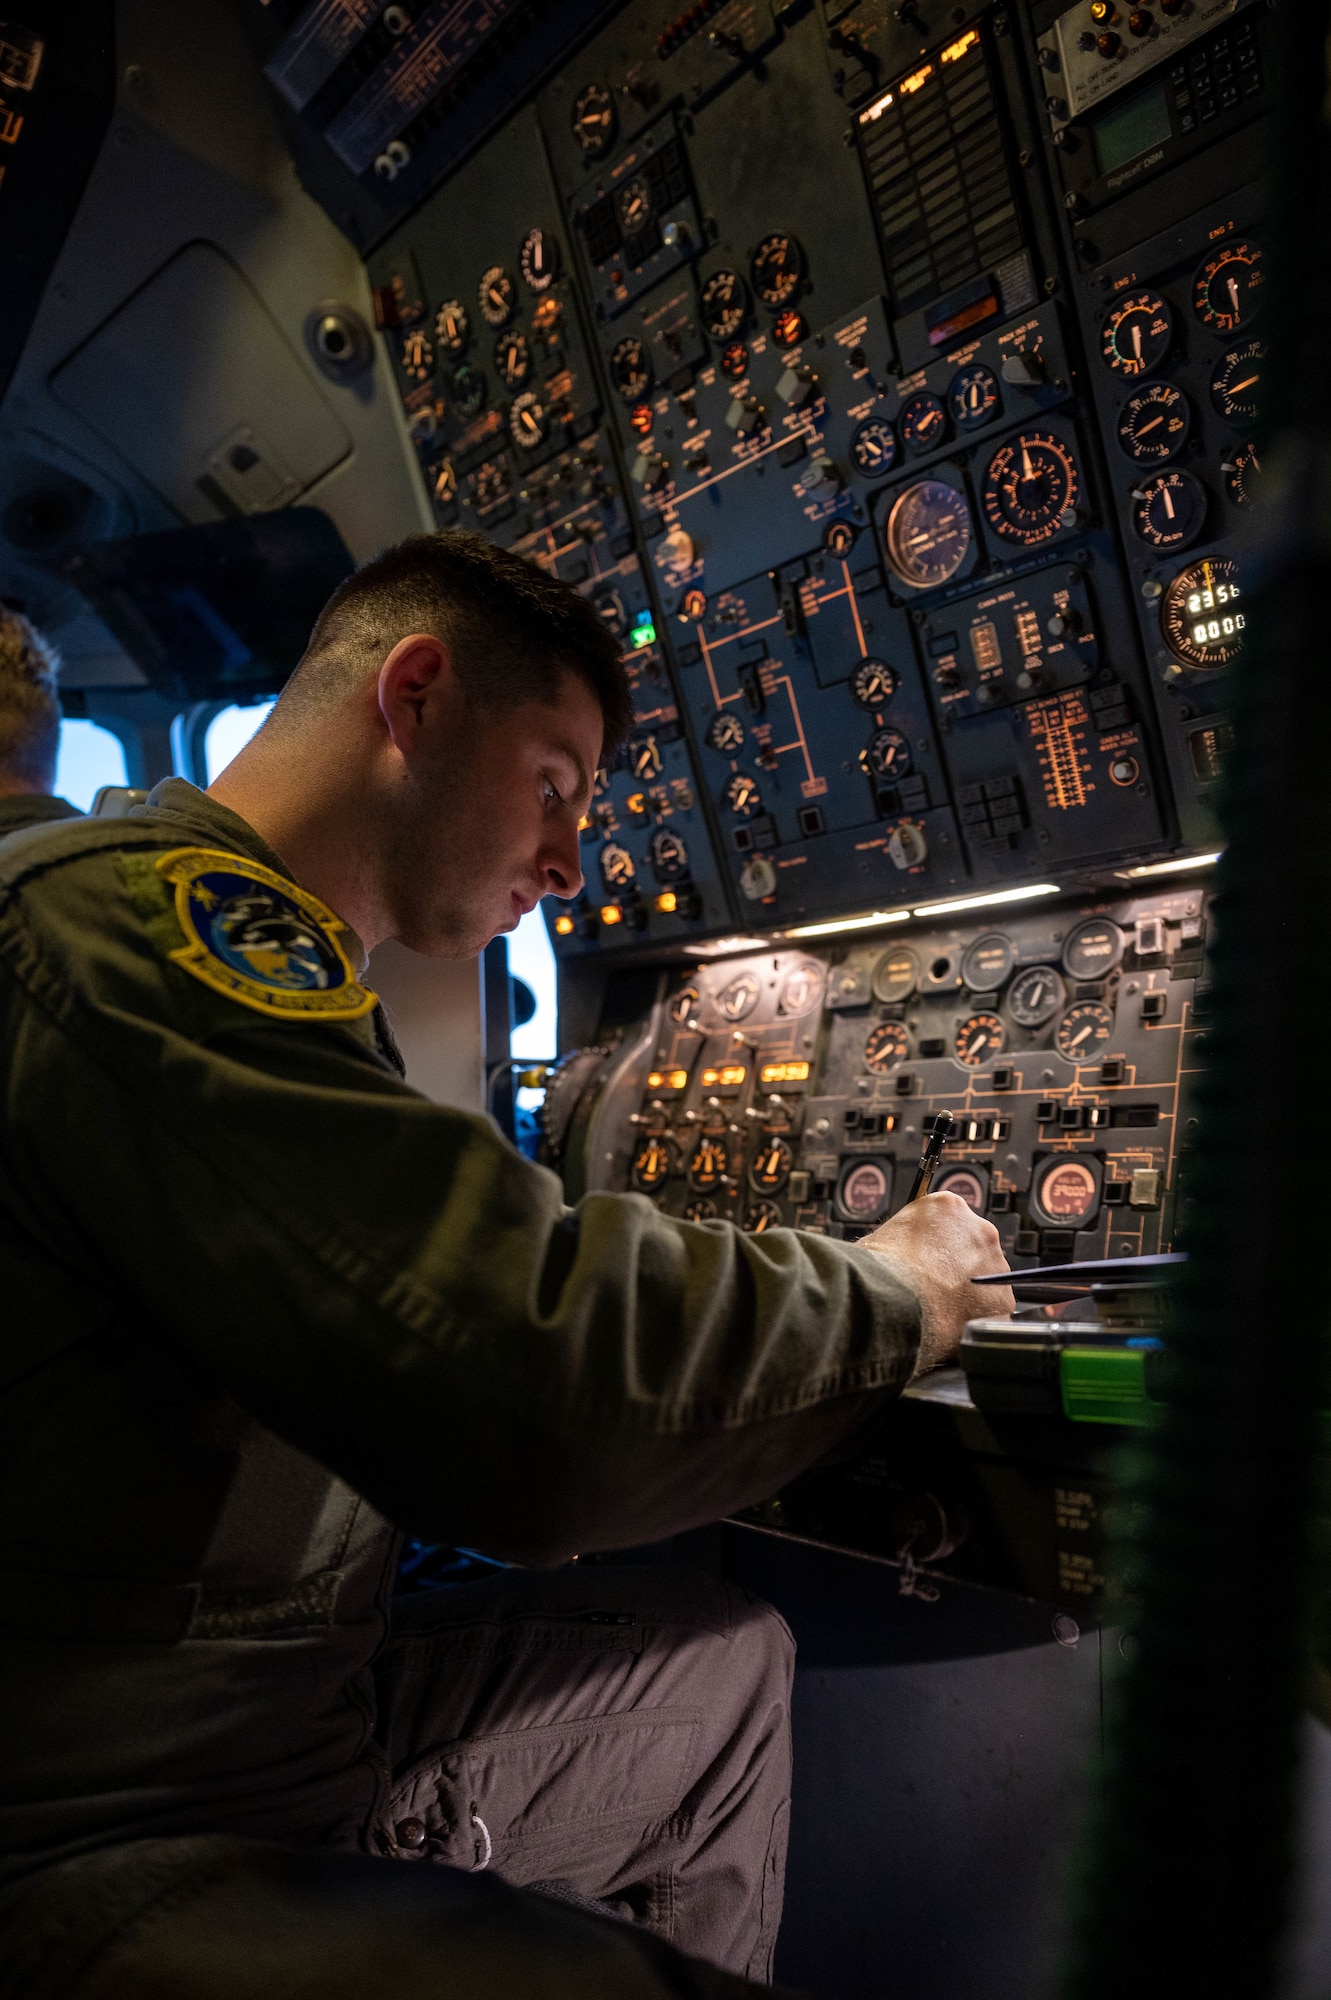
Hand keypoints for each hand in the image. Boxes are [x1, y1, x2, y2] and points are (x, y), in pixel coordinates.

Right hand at [857, 1193, 1013, 1376]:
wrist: (893, 1302)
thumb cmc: (881, 1271)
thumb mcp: (880, 1238)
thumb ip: (901, 1238)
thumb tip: (897, 1253)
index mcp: (948, 1206)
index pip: (948, 1222)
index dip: (935, 1245)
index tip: (927, 1260)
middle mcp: (979, 1229)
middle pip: (972, 1248)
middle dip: (957, 1267)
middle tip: (934, 1286)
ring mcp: (995, 1265)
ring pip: (985, 1279)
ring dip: (968, 1292)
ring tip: (940, 1309)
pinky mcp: (1003, 1299)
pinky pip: (991, 1309)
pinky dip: (975, 1317)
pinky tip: (952, 1324)